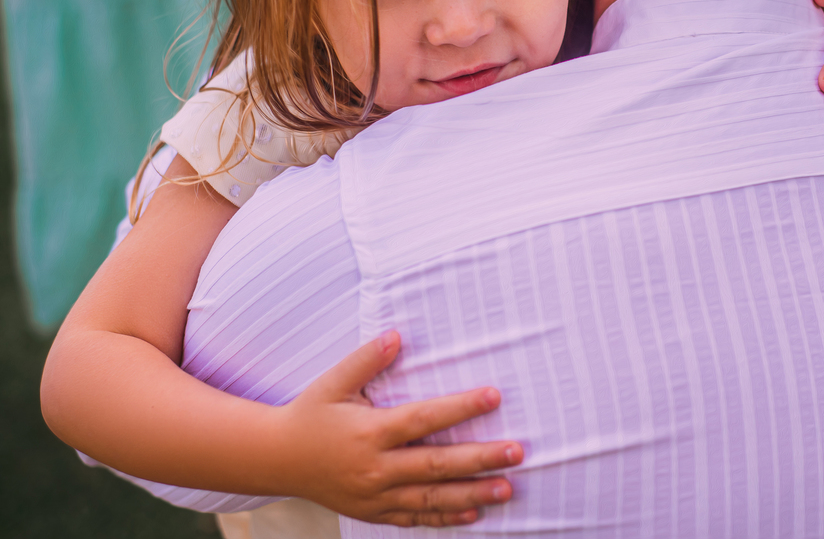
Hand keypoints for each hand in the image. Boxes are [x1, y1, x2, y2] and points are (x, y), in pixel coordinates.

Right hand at [274, 331, 522, 526]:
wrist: (276, 460)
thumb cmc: (309, 414)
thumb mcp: (332, 383)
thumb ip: (366, 360)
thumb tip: (398, 335)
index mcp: (369, 432)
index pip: (423, 418)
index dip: (460, 407)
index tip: (493, 396)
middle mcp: (375, 468)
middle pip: (436, 464)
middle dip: (480, 458)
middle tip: (517, 451)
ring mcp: (375, 495)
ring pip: (432, 498)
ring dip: (472, 494)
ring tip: (507, 489)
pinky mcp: (374, 512)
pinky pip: (415, 519)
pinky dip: (445, 518)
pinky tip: (474, 513)